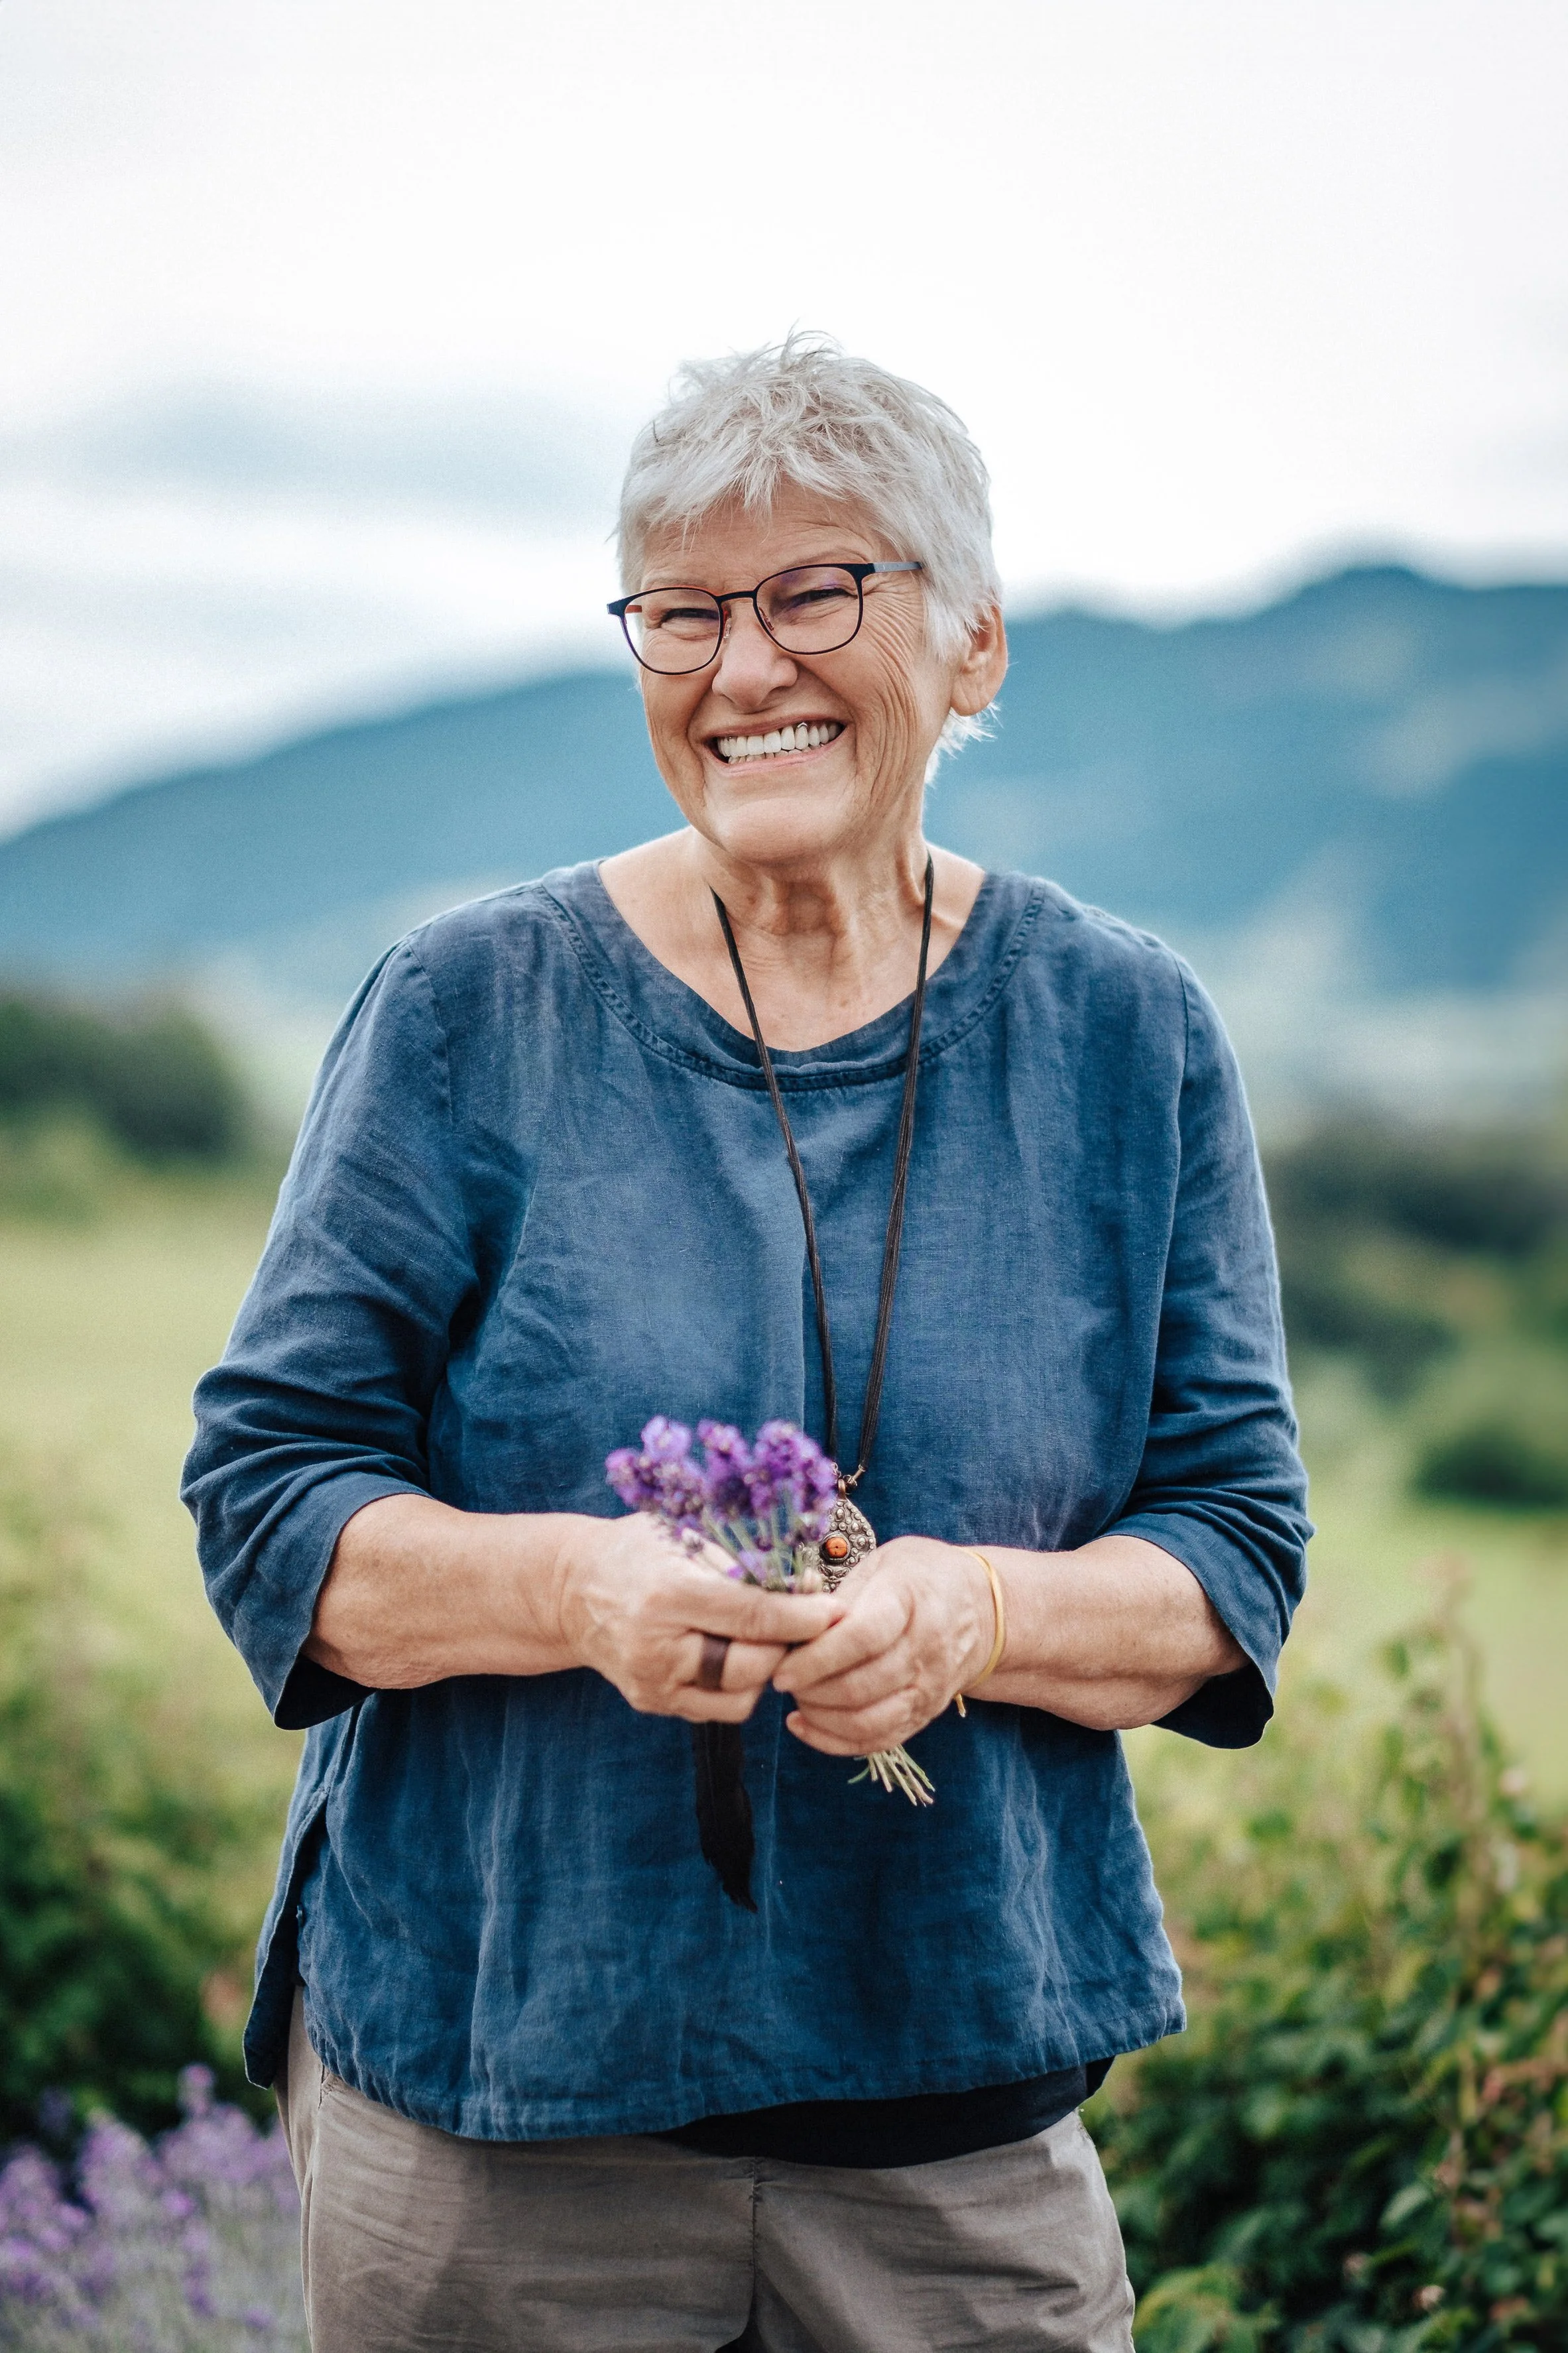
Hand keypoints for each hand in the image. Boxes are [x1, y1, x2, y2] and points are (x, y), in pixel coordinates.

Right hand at [559, 1514, 843, 1724]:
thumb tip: (807, 1585)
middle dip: (788, 1646)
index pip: (752, 1615)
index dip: (802, 1617)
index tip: (836, 1611)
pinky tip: (735, 1653)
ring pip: (741, 1697)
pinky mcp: (652, 1702)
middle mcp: (656, 1646)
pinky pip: (718, 1708)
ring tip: (764, 1636)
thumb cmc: (638, 1550)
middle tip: (805, 1624)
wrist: (572, 1589)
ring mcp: (652, 1683)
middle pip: (751, 1665)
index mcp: (667, 1594)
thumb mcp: (684, 1535)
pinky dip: (739, 1685)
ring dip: (765, 1669)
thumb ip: (742, 1562)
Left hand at [771, 1536, 995, 1756]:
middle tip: (782, 1678)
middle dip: (810, 1690)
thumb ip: (840, 1595)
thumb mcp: (883, 1564)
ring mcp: (928, 1687)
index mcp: (911, 1600)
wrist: (983, 1608)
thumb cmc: (921, 1578)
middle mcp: (926, 1649)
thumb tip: (792, 1623)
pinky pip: (878, 1741)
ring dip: (821, 1717)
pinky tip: (804, 1725)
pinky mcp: (924, 1714)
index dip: (817, 1657)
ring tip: (797, 1698)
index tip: (782, 1666)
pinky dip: (835, 1741)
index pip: (862, 1637)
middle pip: (861, 1686)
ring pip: (868, 1721)